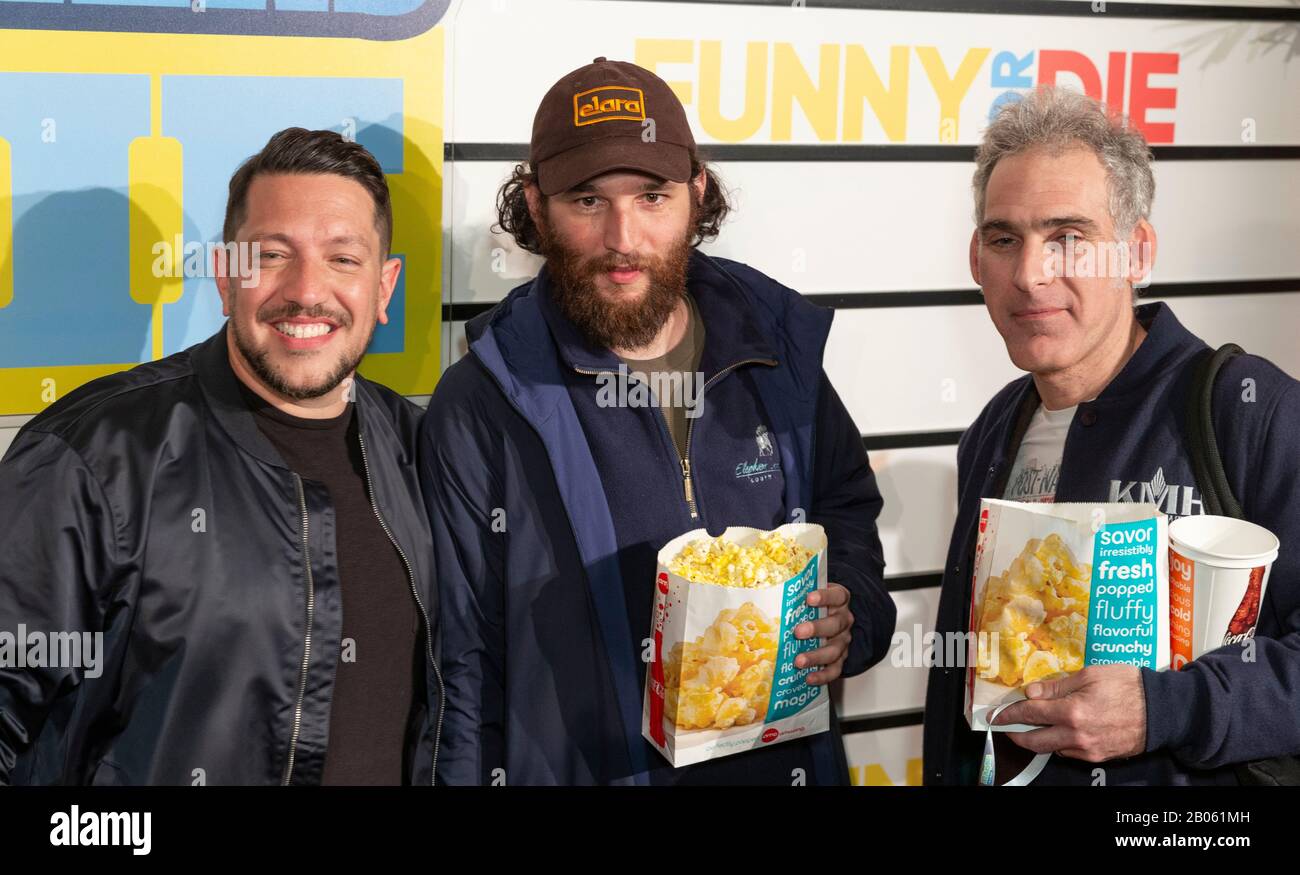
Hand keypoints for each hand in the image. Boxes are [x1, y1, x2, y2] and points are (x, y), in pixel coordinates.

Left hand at [794, 583, 852, 685]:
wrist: (829, 618)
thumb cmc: (814, 605)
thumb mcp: (809, 594)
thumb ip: (796, 593)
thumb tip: (767, 593)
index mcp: (839, 600)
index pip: (837, 595)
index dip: (824, 597)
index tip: (809, 598)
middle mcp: (844, 620)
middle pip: (835, 624)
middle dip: (816, 629)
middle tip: (798, 632)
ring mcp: (843, 640)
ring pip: (834, 650)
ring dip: (816, 657)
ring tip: (798, 661)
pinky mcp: (841, 658)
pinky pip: (835, 669)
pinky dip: (823, 675)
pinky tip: (809, 678)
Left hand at [992, 665, 1146, 761]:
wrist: (1162, 710)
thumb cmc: (1128, 685)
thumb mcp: (1090, 675)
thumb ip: (1056, 687)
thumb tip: (1030, 693)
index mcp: (1072, 711)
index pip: (1030, 714)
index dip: (1009, 713)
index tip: (996, 714)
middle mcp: (1077, 735)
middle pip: (1034, 740)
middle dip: (1015, 734)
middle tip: (1004, 726)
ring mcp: (1087, 749)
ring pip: (1051, 748)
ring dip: (1036, 739)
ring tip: (1029, 727)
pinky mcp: (1098, 757)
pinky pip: (1069, 752)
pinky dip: (1057, 743)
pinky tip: (1057, 731)